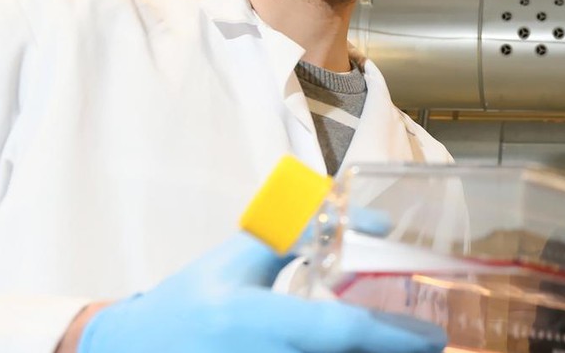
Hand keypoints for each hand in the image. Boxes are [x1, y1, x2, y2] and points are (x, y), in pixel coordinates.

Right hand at [75, 232, 446, 352]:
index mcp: (251, 318)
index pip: (336, 331)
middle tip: (431, 347)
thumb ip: (303, 233)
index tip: (433, 336)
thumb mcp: (242, 256)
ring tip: (406, 352)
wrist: (131, 349)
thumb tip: (375, 224)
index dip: (389, 336)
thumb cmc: (193, 297)